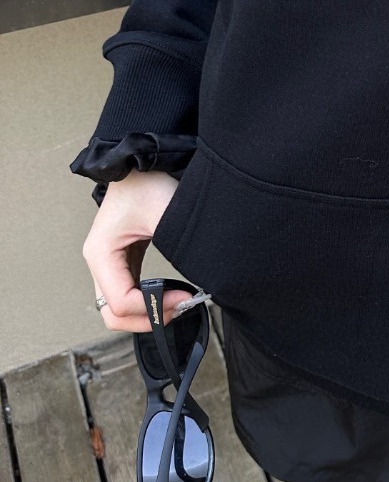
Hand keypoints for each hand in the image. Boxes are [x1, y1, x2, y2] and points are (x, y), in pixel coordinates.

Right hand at [81, 170, 192, 331]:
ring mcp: (107, 264)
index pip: (121, 302)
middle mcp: (98, 263)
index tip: (184, 297)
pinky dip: (147, 302)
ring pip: (118, 310)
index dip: (154, 307)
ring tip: (178, 303)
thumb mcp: (164, 214)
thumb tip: (197, 278)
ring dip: (147, 314)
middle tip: (180, 308)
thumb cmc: (148, 182)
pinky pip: (127, 295)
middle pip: (114, 314)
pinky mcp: (120, 262)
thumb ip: (175, 246)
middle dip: (148, 318)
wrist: (142, 163)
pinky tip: (170, 295)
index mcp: (100, 254)